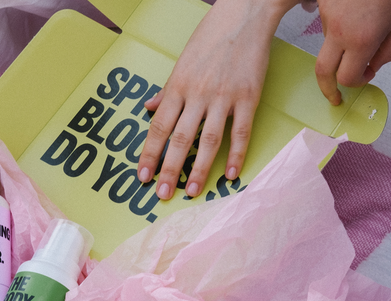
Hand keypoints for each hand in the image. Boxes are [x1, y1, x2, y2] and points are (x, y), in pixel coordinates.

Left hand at [137, 0, 296, 199]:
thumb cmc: (210, 38)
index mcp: (177, 86)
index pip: (158, 126)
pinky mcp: (248, 97)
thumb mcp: (182, 62)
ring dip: (200, 168)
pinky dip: (237, 154)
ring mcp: (223, 97)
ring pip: (209, 139)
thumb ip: (167, 90)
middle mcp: (197, 94)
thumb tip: (148, 108)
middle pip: (180, 138)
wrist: (244, 16)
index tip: (142, 176)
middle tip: (162, 194)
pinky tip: (232, 174)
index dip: (149, 153)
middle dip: (169, 168)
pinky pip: (241, 131)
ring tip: (193, 191)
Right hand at [315, 0, 390, 104]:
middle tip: (335, 96)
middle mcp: (338, 33)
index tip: (364, 78)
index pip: (348, 77)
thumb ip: (387, 53)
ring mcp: (326, 19)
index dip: (357, 82)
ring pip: (329, 47)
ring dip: (341, 49)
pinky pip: (328, 28)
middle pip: (323, 72)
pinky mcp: (322, 7)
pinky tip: (356, 15)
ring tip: (363, 29)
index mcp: (361, 41)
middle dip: (328, 88)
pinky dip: (340, 29)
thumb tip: (370, 69)